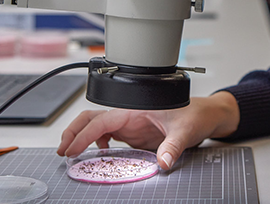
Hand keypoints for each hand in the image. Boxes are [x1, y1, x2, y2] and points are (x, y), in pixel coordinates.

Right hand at [56, 92, 239, 169]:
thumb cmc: (196, 112)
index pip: (102, 120)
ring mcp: (130, 122)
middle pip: (92, 118)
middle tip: (62, 150)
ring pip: (98, 126)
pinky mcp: (134, 130)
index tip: (71, 148)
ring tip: (71, 153)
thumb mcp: (186, 130)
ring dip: (82, 136)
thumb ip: (173, 146)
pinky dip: (97, 142)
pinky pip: (109, 134)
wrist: (207, 113)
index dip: (84, 134)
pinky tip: (97, 153)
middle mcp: (129, 113)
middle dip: (74, 131)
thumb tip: (163, 162)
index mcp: (136, 107)